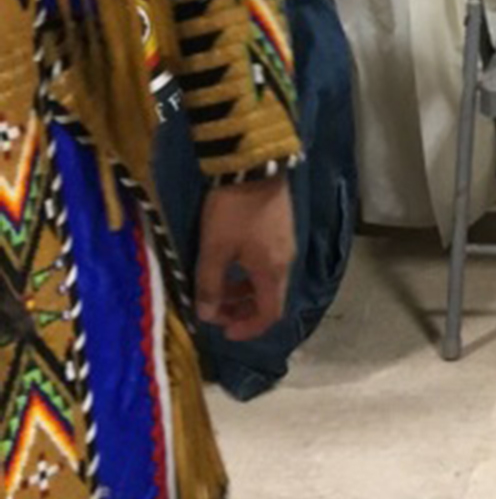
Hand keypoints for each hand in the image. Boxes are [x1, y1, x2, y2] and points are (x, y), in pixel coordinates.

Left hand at [196, 178, 295, 337]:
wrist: (253, 165)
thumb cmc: (233, 211)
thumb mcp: (214, 249)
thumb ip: (209, 285)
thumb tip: (207, 315)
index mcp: (272, 271)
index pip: (269, 314)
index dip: (248, 329)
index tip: (225, 332)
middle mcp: (285, 261)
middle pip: (270, 299)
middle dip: (243, 311)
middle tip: (217, 311)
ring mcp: (286, 244)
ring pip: (268, 280)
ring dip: (245, 291)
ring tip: (219, 287)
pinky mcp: (281, 228)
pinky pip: (268, 263)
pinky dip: (250, 273)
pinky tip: (231, 261)